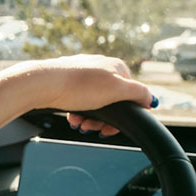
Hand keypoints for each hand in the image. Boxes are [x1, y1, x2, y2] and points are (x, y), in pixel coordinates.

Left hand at [6, 55, 156, 136]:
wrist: (44, 84)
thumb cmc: (79, 86)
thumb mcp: (117, 90)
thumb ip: (139, 93)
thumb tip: (151, 100)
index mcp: (116, 66)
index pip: (129, 94)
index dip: (122, 115)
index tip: (110, 128)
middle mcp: (100, 67)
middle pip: (111, 101)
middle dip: (102, 119)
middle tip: (92, 128)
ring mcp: (82, 73)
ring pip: (94, 103)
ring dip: (89, 118)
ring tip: (80, 124)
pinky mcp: (67, 81)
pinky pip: (78, 100)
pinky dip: (77, 112)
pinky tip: (72, 118)